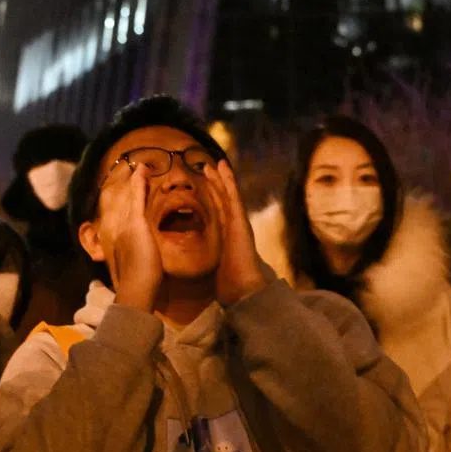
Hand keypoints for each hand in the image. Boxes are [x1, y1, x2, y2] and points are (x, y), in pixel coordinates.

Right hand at [103, 165, 161, 311]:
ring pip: (133, 198)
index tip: (137, 192)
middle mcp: (121, 230)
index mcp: (123, 240)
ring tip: (142, 167)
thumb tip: (148, 264)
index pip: (129, 217)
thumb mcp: (141, 269)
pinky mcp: (136, 224)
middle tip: (138, 171)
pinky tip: (142, 171)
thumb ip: (142, 261)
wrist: (137, 290)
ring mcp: (127, 226)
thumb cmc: (141, 286)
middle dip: (134, 188)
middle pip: (129, 204)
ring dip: (137, 182)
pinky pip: (138, 198)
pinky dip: (139, 183)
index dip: (133, 202)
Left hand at [205, 160, 268, 306]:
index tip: (205, 186)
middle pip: (223, 200)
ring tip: (214, 162)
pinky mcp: (239, 220)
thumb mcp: (220, 274)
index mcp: (228, 238)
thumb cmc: (232, 286)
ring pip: (228, 195)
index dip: (212, 199)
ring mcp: (238, 222)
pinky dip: (228, 181)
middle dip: (215, 184)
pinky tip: (223, 168)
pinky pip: (232, 196)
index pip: (219, 214)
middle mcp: (234, 227)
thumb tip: (215, 276)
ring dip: (222, 178)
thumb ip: (218, 269)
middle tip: (207, 167)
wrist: (245, 288)